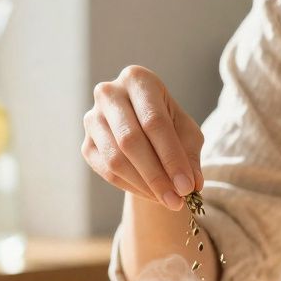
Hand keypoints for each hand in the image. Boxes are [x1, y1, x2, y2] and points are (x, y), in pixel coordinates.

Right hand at [82, 65, 203, 210]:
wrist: (143, 129)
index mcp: (138, 79)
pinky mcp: (86, 144)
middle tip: (178, 200)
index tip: (188, 186)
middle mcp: (109, 93)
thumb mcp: (187, 133)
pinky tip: (152, 195)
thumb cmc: (169, 125)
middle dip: (157, 175)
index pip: (154, 121)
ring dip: (144, 185)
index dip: (171, 156)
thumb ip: (190, 156)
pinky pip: (107, 171)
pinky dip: (132, 187)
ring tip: (168, 201)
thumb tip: (194, 184)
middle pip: (130, 140)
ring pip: (116, 159)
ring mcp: (92, 119)